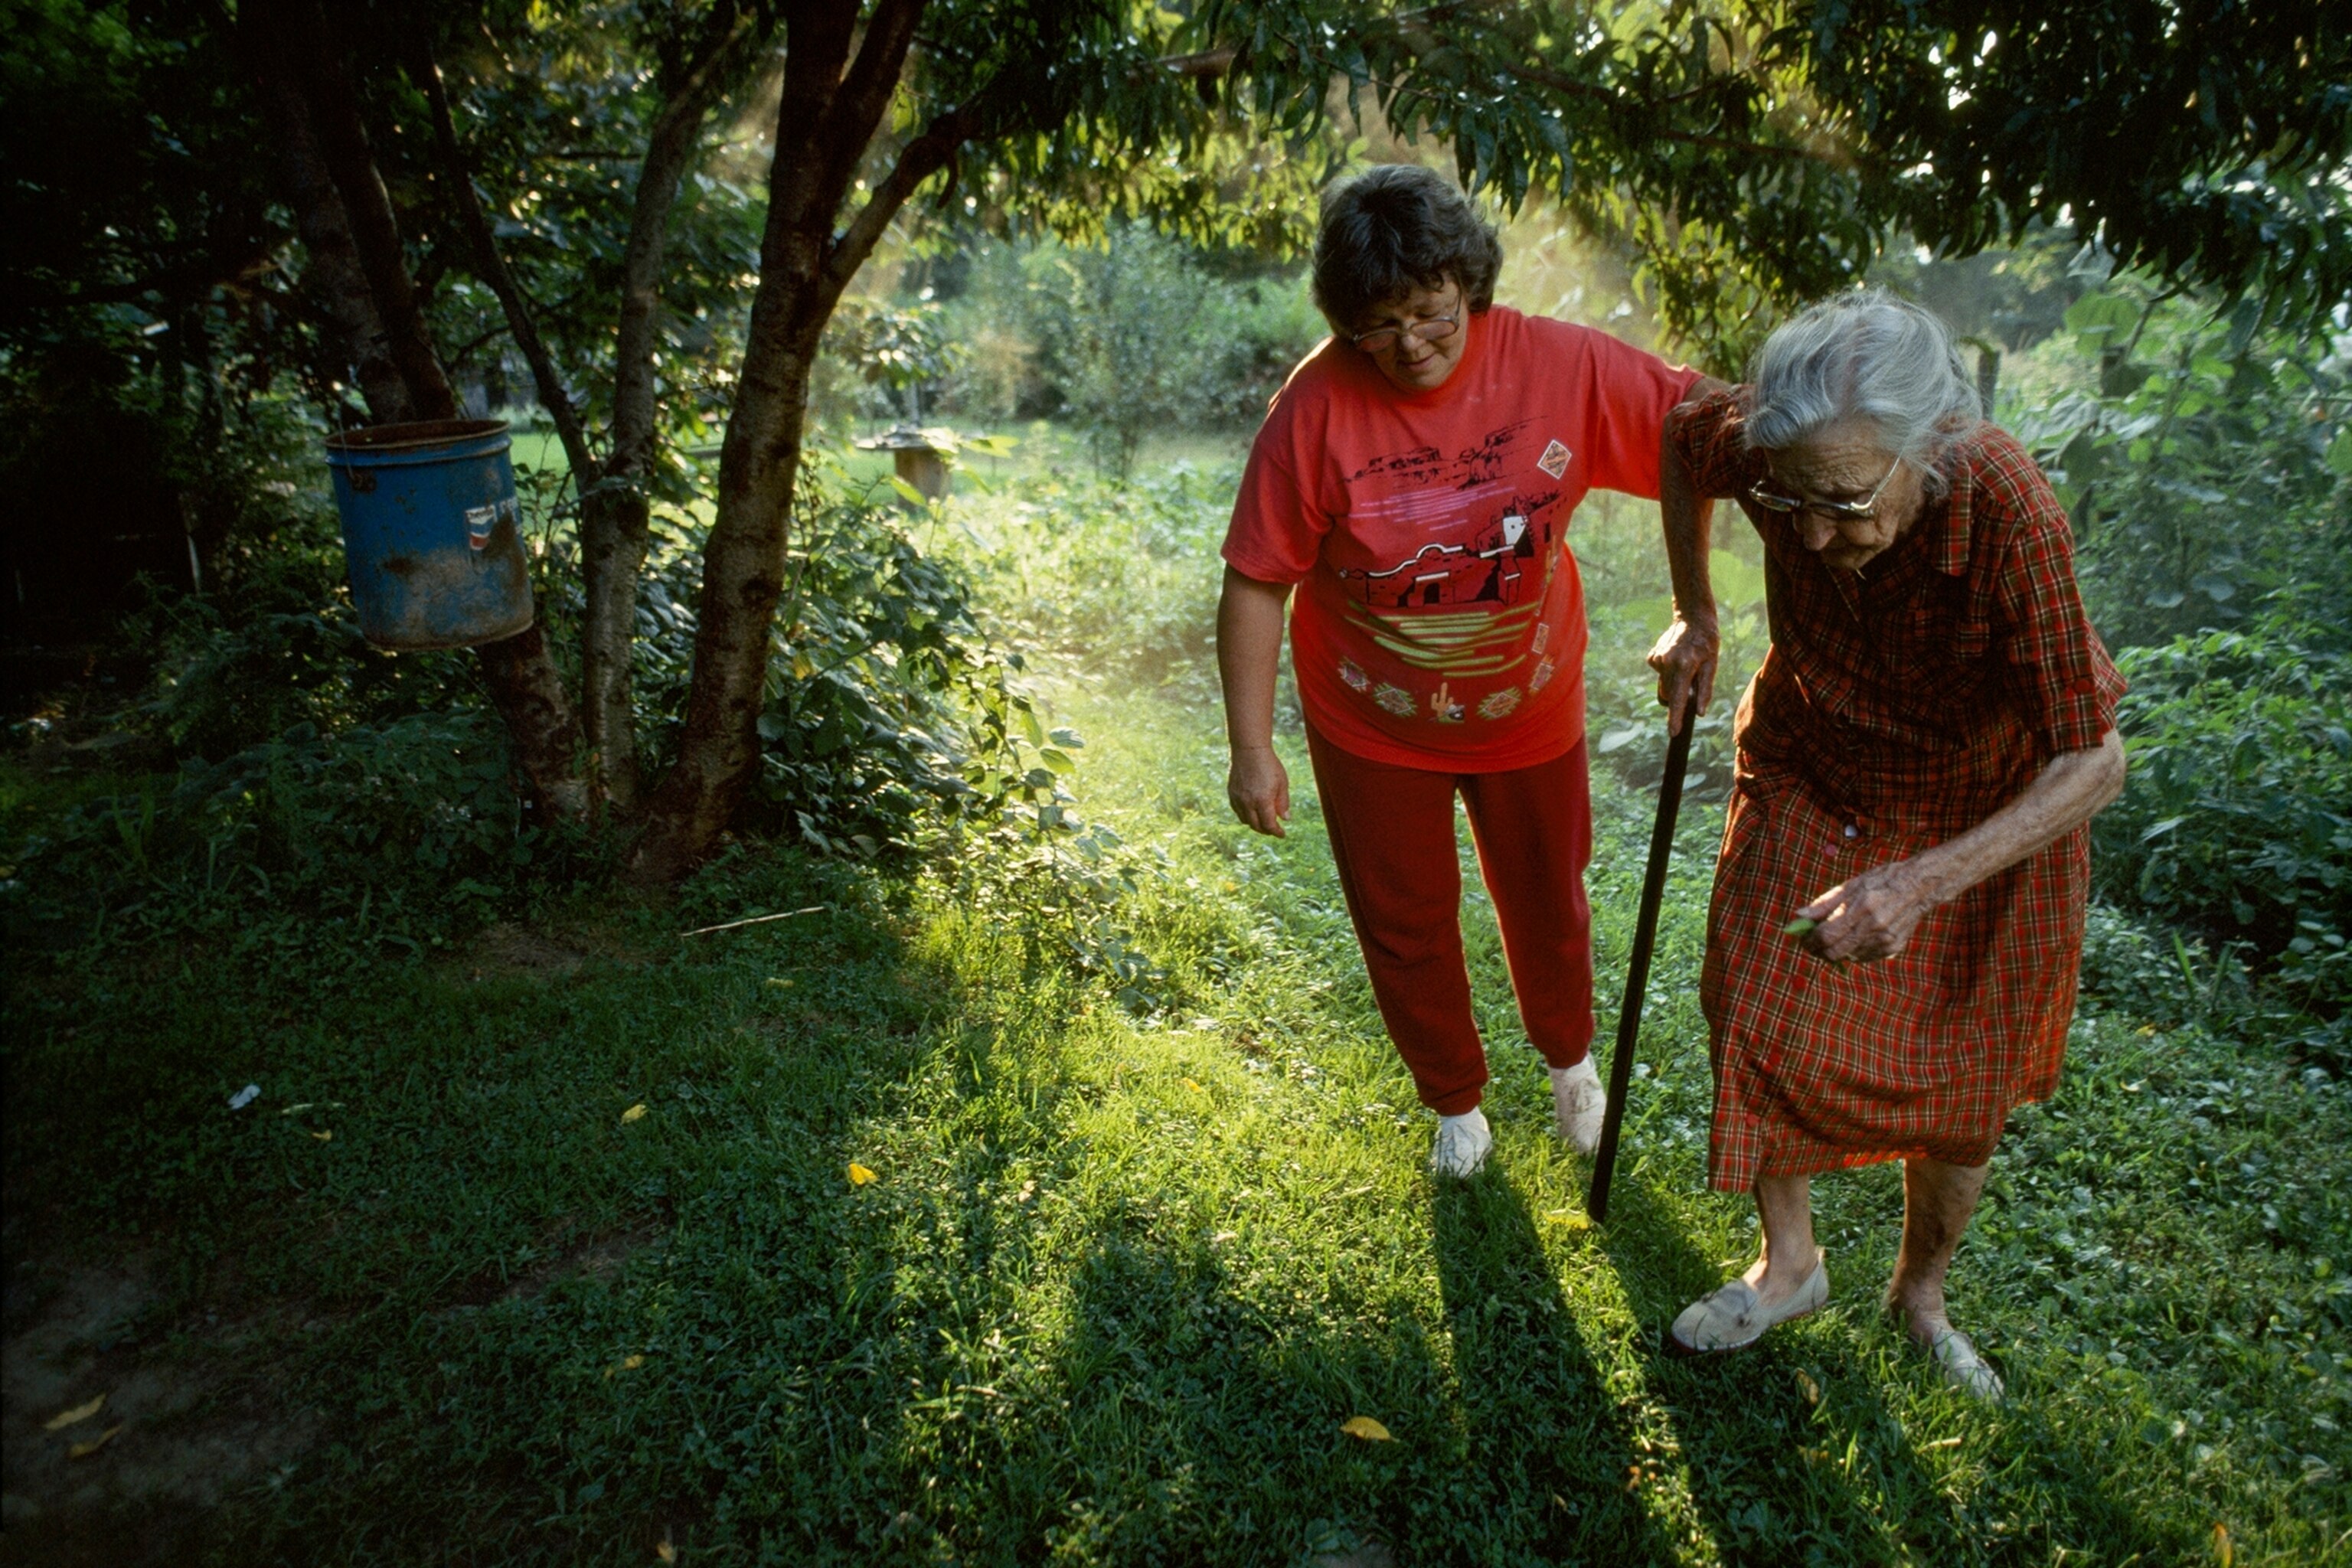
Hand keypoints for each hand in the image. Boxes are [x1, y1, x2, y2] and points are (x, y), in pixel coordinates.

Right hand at [1227, 744, 1290, 837]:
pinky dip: (1246, 816)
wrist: (1249, 750)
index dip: (1276, 832)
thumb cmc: (1269, 765)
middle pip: (1256, 826)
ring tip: (1264, 822)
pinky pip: (1238, 811)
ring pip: (1246, 820)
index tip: (1282, 834)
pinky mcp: (1231, 793)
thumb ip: (1283, 803)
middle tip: (1274, 829)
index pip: (1269, 825)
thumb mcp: (1282, 783)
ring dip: (1255, 824)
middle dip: (1266, 831)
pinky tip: (1253, 812)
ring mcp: (1238, 798)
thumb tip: (1285, 819)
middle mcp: (1248, 802)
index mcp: (1263, 800)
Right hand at [1647, 612, 1719, 735]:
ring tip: (1687, 665)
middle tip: (1693, 681)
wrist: (1692, 618)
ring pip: (1664, 685)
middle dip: (1678, 696)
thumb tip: (1699, 712)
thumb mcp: (1712, 665)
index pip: (1677, 698)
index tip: (1673, 732)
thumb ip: (1705, 690)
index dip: (1675, 717)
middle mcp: (1667, 663)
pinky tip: (1676, 658)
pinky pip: (1659, 674)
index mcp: (1684, 666)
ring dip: (1674, 682)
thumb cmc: (1707, 642)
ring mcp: (1657, 659)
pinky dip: (1668, 672)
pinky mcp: (1652, 657)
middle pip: (1669, 695)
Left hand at [1795, 859, 1938, 962]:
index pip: (1827, 935)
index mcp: (1862, 908)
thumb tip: (1799, 915)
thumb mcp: (1851, 885)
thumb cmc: (1881, 880)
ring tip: (1832, 936)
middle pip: (1835, 952)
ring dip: (1835, 950)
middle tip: (1811, 943)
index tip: (1802, 938)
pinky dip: (1852, 950)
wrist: (1919, 886)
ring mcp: (1885, 940)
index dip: (1810, 940)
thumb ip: (1824, 903)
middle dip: (1818, 950)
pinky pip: (1864, 957)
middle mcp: (1874, 927)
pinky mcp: (1893, 947)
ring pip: (1848, 956)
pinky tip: (1852, 937)